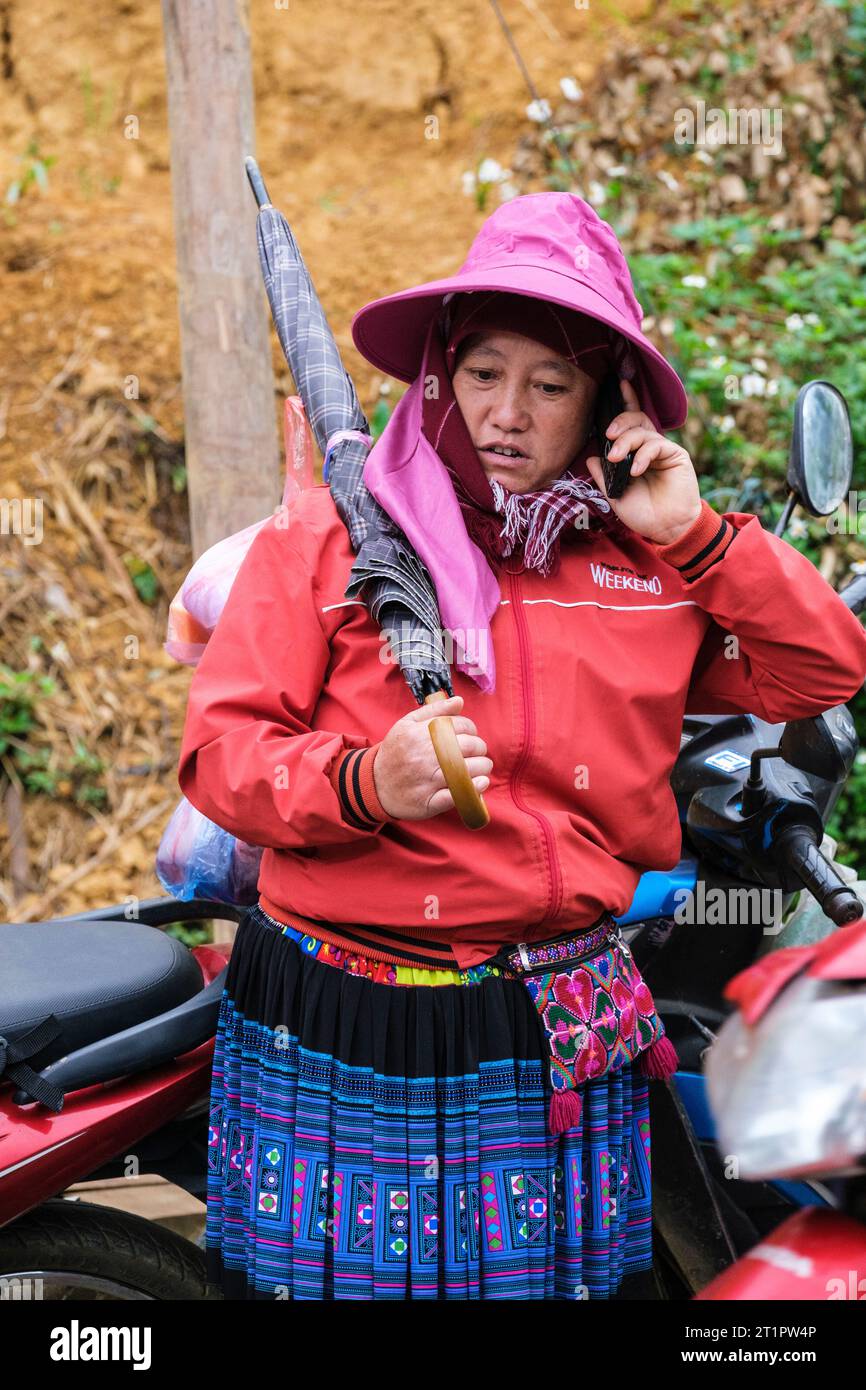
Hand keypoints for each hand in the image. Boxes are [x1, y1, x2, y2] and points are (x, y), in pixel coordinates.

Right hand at [372, 694, 492, 819]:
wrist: (375, 784)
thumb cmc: (396, 752)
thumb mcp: (407, 724)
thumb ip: (434, 710)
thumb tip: (459, 701)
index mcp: (420, 734)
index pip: (460, 726)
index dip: (472, 729)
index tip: (470, 735)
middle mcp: (424, 756)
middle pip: (468, 746)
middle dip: (480, 748)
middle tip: (478, 752)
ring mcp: (427, 780)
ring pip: (467, 770)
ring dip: (482, 768)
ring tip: (481, 768)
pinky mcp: (430, 801)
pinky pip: (458, 794)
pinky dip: (474, 789)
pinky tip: (479, 783)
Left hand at [585, 378, 701, 545]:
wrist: (666, 529)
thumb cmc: (643, 513)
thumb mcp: (614, 494)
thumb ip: (603, 476)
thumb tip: (589, 457)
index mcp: (634, 454)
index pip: (629, 423)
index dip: (625, 403)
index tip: (617, 385)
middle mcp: (648, 448)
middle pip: (635, 420)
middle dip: (619, 423)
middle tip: (608, 436)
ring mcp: (662, 450)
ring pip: (643, 430)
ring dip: (626, 441)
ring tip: (617, 459)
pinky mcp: (675, 455)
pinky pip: (656, 444)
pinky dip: (643, 455)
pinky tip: (636, 470)